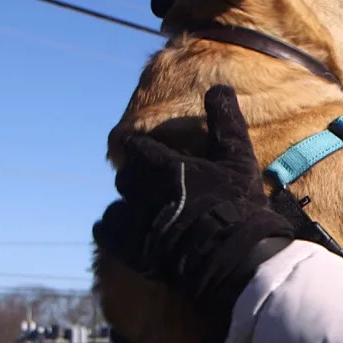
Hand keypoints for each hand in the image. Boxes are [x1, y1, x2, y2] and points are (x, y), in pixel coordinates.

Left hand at [92, 85, 293, 322]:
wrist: (231, 256)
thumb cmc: (237, 203)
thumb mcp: (237, 158)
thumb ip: (225, 122)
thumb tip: (219, 86)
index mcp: (161, 165)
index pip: (136, 147)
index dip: (142, 149)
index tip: (150, 152)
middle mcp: (140, 190)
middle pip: (126, 176)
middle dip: (138, 176)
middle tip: (156, 182)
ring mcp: (133, 222)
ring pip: (116, 204)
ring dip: (128, 203)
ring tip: (145, 209)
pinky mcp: (130, 250)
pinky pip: (105, 232)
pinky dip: (112, 228)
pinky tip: (127, 230)